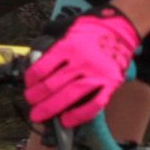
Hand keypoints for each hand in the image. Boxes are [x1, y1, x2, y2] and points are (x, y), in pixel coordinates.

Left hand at [24, 6, 138, 128]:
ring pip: (70, 96)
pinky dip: (79, 115)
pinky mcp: (110, 84)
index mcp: (68, 46)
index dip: (30, 81)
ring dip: (51, 108)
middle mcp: (81, 61)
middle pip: (52, 85)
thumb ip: (53, 44)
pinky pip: (94, 105)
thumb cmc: (91, 29)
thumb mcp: (67, 28)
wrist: (121, 28)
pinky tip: (66, 121)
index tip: (28, 86)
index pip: (42, 68)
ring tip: (39, 115)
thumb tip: (35, 61)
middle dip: (36, 98)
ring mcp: (97, 74)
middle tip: (30, 105)